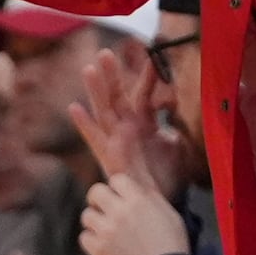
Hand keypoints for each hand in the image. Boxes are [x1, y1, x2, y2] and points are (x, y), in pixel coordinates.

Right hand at [70, 43, 182, 196]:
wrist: (159, 202)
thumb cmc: (168, 176)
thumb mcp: (177, 146)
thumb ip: (175, 126)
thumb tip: (180, 109)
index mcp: (144, 122)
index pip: (145, 94)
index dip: (148, 76)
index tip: (153, 55)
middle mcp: (127, 128)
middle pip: (117, 97)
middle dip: (112, 75)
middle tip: (105, 52)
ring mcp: (116, 142)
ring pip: (105, 112)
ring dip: (96, 92)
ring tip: (89, 70)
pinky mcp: (109, 158)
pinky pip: (95, 140)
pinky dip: (85, 124)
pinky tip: (75, 108)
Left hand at [79, 174, 188, 254]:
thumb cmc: (172, 247)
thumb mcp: (169, 214)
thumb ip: (151, 198)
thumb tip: (139, 187)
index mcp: (138, 200)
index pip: (117, 179)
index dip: (119, 188)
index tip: (121, 196)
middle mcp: (119, 212)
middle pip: (95, 192)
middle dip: (100, 198)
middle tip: (105, 208)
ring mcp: (107, 231)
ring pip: (86, 215)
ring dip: (95, 220)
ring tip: (105, 229)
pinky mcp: (99, 251)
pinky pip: (84, 237)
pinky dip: (92, 240)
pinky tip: (102, 244)